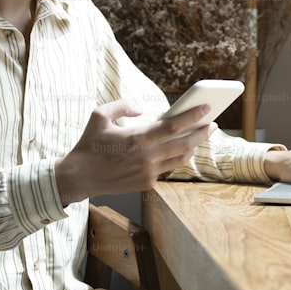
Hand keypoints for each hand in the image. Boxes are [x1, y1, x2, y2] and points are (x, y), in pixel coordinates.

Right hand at [55, 99, 215, 205]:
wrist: (78, 177)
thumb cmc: (89, 144)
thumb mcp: (100, 115)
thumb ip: (124, 105)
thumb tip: (143, 109)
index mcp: (137, 139)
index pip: (173, 126)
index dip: (192, 116)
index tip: (206, 108)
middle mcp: (146, 158)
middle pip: (184, 144)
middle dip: (202, 133)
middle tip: (212, 124)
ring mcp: (148, 173)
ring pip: (179, 159)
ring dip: (192, 147)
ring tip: (200, 136)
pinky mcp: (146, 184)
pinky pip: (166, 168)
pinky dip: (174, 158)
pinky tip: (179, 149)